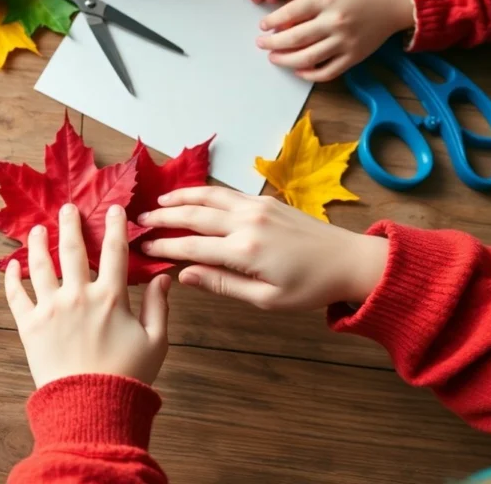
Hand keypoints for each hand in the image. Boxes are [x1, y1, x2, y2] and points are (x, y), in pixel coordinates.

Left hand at [5, 203, 171, 387]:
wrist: (90, 407)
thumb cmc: (127, 376)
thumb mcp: (156, 342)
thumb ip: (159, 307)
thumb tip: (162, 278)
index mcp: (111, 297)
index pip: (115, 251)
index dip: (115, 226)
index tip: (113, 209)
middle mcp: (78, 296)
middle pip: (73, 249)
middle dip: (71, 223)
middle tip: (67, 208)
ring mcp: (51, 309)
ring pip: (40, 265)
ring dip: (38, 243)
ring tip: (37, 228)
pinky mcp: (29, 326)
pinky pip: (16, 296)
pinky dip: (11, 278)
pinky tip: (11, 265)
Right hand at [138, 187, 387, 310]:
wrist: (350, 261)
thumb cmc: (310, 288)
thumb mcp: (266, 300)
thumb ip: (222, 285)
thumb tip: (184, 276)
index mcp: (244, 251)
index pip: (191, 247)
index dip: (164, 247)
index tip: (143, 247)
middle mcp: (246, 222)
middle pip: (194, 215)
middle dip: (163, 217)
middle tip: (139, 220)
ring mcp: (256, 206)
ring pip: (208, 196)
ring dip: (180, 197)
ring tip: (158, 201)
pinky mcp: (265, 200)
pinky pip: (226, 192)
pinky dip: (204, 191)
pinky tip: (192, 196)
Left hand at [257, 0, 414, 81]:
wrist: (393, 1)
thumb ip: (306, 6)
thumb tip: (279, 24)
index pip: (291, 12)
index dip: (272, 21)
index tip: (262, 26)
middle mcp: (335, 21)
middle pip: (294, 39)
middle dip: (272, 43)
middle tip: (261, 44)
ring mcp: (345, 41)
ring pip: (307, 59)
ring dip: (285, 60)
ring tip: (274, 57)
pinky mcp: (354, 57)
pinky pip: (326, 72)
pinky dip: (308, 74)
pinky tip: (298, 70)